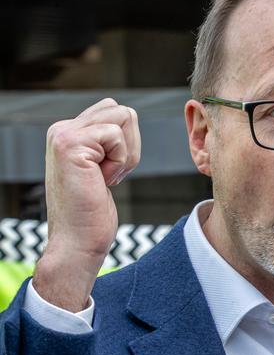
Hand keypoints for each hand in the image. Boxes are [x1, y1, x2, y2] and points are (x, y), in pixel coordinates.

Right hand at [33, 99, 140, 311]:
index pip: (115, 111)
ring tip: (105, 177)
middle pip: (122, 110)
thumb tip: (127, 115)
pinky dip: (120, 161)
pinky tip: (102, 181)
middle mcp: (61, 129)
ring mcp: (63, 135)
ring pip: (123, 117)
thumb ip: (105, 141)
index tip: (108, 173)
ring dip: (126, 153)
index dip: (125, 144)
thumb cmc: (92, 214)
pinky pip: (117, 136)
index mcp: (67, 133)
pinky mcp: (71, 144)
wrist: (77, 243)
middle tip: (110, 175)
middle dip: (131, 144)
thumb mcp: (100, 167)